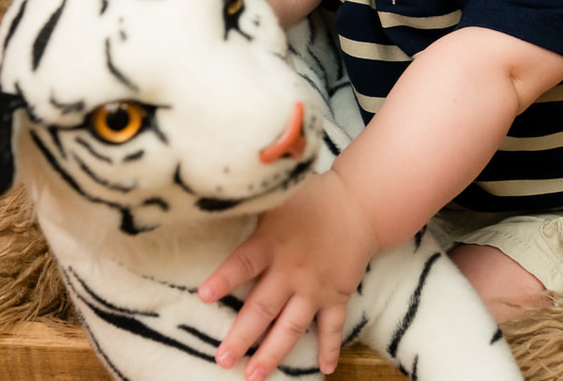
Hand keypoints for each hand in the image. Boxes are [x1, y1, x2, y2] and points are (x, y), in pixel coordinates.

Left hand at [198, 170, 377, 379]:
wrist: (358, 203)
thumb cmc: (309, 200)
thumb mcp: (276, 200)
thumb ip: (249, 211)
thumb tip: (214, 205)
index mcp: (271, 243)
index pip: (244, 263)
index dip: (225, 279)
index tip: (204, 296)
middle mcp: (292, 269)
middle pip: (263, 308)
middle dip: (241, 336)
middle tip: (222, 360)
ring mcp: (315, 287)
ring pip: (291, 327)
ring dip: (272, 353)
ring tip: (252, 377)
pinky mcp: (337, 295)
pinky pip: (332, 327)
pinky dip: (329, 348)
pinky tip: (325, 369)